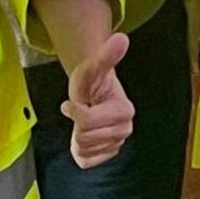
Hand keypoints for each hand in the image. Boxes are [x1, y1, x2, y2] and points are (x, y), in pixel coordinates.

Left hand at [61, 32, 135, 167]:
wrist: (95, 95)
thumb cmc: (92, 83)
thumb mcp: (92, 68)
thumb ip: (105, 56)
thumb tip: (120, 37)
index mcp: (124, 110)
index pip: (88, 120)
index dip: (74, 110)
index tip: (75, 102)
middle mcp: (124, 129)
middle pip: (85, 136)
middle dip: (76, 124)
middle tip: (81, 112)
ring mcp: (117, 144)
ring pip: (84, 149)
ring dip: (76, 136)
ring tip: (82, 124)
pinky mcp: (107, 155)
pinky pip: (86, 161)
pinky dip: (80, 151)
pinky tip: (84, 138)